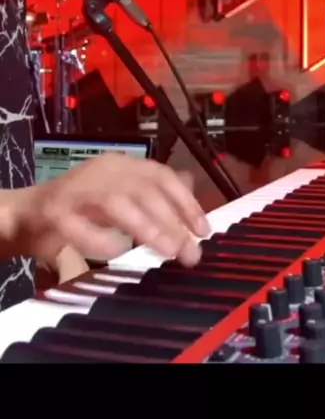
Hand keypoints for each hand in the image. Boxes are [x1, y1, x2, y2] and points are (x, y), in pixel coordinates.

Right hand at [17, 155, 209, 266]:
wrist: (27, 213)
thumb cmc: (79, 207)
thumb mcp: (120, 195)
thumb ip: (152, 193)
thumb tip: (190, 190)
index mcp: (119, 165)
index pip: (160, 175)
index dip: (185, 202)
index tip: (204, 230)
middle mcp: (101, 170)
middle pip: (143, 189)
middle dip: (172, 221)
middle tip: (190, 252)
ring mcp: (76, 189)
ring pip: (117, 203)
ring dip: (146, 227)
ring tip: (167, 250)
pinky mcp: (54, 211)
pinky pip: (81, 227)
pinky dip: (100, 241)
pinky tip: (116, 253)